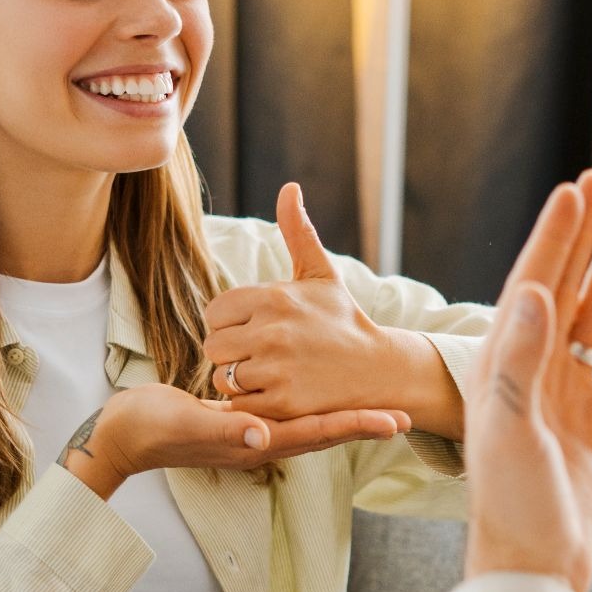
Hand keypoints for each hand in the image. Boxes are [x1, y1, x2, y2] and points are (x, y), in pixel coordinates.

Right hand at [57, 383, 410, 499]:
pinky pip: (288, 412)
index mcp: (258, 441)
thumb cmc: (150, 430)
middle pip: (326, 431)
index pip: (320, 433)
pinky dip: (313, 404)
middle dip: (365, 422)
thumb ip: (223, 430)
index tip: (397, 421)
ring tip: (378, 404)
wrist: (122, 435)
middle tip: (407, 414)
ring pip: (311, 422)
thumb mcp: (185, 424)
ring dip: (345, 415)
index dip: (359, 426)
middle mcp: (263, 439)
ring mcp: (253, 432)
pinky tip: (322, 392)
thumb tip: (262, 435)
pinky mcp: (241, 419)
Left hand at [203, 183, 456, 433]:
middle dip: (231, 353)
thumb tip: (289, 188)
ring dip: (238, 380)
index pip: (215, 312)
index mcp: (274, 297)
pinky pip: (240, 404)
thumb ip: (298, 231)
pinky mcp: (282, 403)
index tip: (253, 329)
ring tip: (266, 375)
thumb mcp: (322, 273)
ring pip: (223, 377)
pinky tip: (274, 394)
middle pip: (213, 346)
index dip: (230, 323)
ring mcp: (276, 368)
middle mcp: (271, 331)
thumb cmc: (343, 319)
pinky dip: (251, 404)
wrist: (378, 368)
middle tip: (258, 355)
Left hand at [464, 170, 591, 591]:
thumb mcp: (510, 430)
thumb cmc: (512, 505)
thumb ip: (521, 363)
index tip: (573, 190)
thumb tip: (535, 293)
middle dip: (580, 236)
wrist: (536, 567)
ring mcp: (566, 394)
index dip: (553, 235)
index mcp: (501, 367)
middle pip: (563, 287)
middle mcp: (531, 372)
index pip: (531, 284)